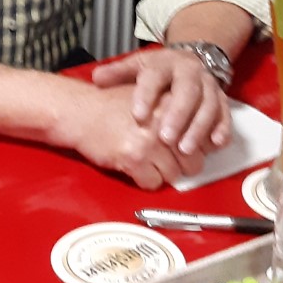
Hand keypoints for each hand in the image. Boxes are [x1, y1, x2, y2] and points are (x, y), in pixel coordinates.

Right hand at [52, 83, 203, 189]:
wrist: (80, 112)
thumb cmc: (111, 106)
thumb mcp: (149, 98)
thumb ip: (175, 114)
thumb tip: (201, 139)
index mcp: (172, 106)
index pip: (203, 137)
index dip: (197, 149)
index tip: (188, 151)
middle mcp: (164, 123)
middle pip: (193, 160)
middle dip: (182, 166)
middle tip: (167, 161)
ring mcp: (149, 142)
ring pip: (174, 175)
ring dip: (163, 174)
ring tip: (149, 163)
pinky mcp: (133, 159)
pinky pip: (152, 183)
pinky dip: (145, 181)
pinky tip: (135, 168)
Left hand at [90, 46, 232, 155]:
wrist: (190, 61)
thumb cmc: (159, 71)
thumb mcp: (138, 65)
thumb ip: (118, 73)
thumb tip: (97, 78)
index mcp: (165, 63)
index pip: (155, 77)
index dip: (147, 95)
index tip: (137, 115)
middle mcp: (190, 72)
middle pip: (187, 92)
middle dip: (178, 115)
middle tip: (165, 138)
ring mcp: (209, 86)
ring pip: (208, 105)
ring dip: (199, 128)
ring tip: (185, 149)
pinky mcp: (222, 100)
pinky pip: (225, 114)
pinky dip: (222, 129)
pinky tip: (215, 145)